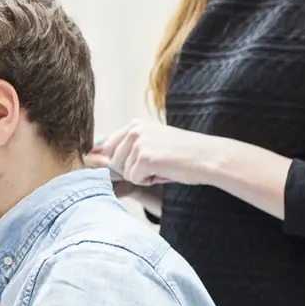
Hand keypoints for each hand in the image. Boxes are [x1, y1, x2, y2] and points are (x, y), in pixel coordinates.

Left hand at [92, 120, 221, 186]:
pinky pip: (134, 178)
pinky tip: (165, 171)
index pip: (107, 146)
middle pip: (112, 161)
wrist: (208, 157)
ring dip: (141, 175)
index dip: (116, 161)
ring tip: (162, 167)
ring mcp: (139, 142)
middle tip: (154, 166)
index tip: (132, 163)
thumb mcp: (152, 144)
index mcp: (135, 124)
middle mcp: (134, 130)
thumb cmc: (182, 155)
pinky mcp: (145, 157)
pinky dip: (149, 181)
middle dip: (130, 170)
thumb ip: (127, 149)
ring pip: (123, 171)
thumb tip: (96, 160)